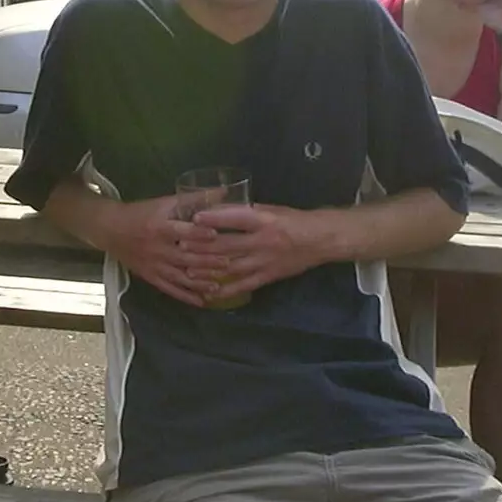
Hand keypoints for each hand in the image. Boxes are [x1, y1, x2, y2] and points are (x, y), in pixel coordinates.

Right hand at [107, 197, 230, 307]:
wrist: (111, 230)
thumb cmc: (142, 213)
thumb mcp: (165, 202)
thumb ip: (195, 199)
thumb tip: (224, 191)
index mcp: (159, 226)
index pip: (180, 231)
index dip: (197, 233)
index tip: (215, 235)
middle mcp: (157, 248)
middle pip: (183, 257)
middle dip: (205, 261)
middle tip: (227, 264)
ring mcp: (154, 265)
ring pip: (179, 276)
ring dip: (199, 282)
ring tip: (218, 287)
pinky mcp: (150, 277)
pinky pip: (169, 289)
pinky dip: (185, 296)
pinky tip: (201, 302)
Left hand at [190, 204, 324, 301]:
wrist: (321, 240)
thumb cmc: (293, 219)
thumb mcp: (271, 209)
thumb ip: (246, 212)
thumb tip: (218, 210)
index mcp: (265, 220)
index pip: (236, 218)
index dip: (214, 218)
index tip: (194, 219)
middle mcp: (263, 241)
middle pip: (228, 245)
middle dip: (203, 247)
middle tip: (180, 247)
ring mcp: (265, 261)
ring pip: (232, 267)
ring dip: (208, 270)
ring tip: (188, 270)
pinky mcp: (268, 277)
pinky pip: (244, 285)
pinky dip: (226, 290)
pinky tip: (210, 292)